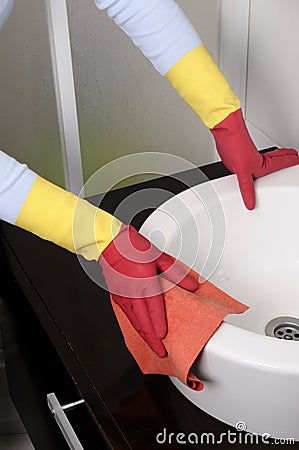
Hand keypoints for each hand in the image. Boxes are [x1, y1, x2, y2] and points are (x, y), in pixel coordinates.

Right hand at [99, 224, 197, 356]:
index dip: (158, 324)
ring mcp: (123, 296)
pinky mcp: (117, 297)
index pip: (153, 308)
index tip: (163, 337)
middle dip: (151, 340)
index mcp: (144, 281)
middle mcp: (132, 292)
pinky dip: (135, 326)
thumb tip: (192, 286)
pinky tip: (140, 331)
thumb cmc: (133, 249)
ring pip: (134, 321)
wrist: (110, 245)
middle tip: (160, 352)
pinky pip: (127, 316)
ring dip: (143, 335)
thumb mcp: (160, 258)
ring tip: (152, 345)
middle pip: (142, 321)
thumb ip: (177, 274)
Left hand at [211, 108, 298, 209]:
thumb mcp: (242, 171)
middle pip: (275, 158)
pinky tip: (244, 165)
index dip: (289, 162)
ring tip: (277, 158)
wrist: (224, 132)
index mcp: (262, 164)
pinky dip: (250, 163)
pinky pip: (249, 159)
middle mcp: (257, 159)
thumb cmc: (235, 145)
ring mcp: (249, 156)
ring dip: (273, 157)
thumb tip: (250, 202)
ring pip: (265, 157)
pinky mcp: (239, 154)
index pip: (280, 164)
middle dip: (284, 158)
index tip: (297, 160)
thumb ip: (246, 188)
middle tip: (293, 156)